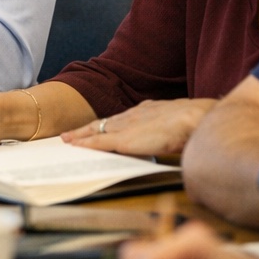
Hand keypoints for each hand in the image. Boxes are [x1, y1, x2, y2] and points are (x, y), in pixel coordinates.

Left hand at [63, 98, 216, 157]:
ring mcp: (125, 127)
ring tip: (67, 140)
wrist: (191, 119)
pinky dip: (85, 144)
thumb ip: (168, 130)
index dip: (106, 124)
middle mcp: (131, 116)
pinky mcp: (123, 140)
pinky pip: (98, 142)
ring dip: (81, 136)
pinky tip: (75, 146)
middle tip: (70, 134)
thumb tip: (174, 139)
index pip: (119, 119)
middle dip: (86, 129)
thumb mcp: (176, 124)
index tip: (95, 127)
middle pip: (103, 122)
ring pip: (96, 130)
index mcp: (144, 112)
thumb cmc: (191, 123)